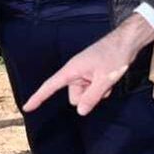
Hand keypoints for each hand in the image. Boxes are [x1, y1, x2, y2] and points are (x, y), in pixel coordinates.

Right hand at [24, 14, 153, 115]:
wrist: (127, 42)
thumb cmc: (115, 56)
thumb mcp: (105, 79)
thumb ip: (92, 96)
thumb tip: (80, 111)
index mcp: (72, 70)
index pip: (50, 86)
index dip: (38, 98)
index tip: (26, 108)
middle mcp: (75, 72)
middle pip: (74, 97)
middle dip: (87, 97)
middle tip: (102, 83)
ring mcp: (84, 74)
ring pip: (85, 95)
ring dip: (96, 92)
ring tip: (108, 78)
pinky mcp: (92, 74)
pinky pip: (92, 90)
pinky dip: (101, 88)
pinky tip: (110, 78)